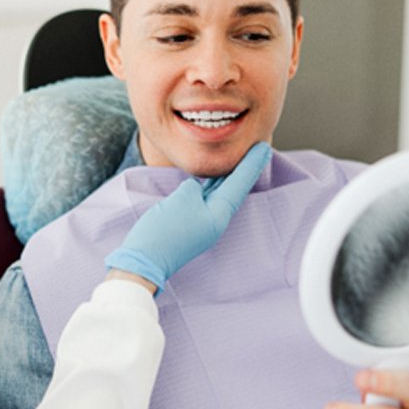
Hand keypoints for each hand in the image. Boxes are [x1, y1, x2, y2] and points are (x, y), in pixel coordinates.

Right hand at [105, 142, 271, 292]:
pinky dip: (211, 184)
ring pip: (219, 193)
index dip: (252, 164)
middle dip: (244, 167)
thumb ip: (194, 187)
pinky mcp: (188, 223)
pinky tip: (211, 177)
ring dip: (228, 175)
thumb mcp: (182, 199)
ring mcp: (202, 223)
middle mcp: (215, 220)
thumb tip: (195, 188)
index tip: (264, 147)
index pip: (240, 184)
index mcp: (219, 215)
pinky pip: (205, 198)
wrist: (144, 261)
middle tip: (257, 148)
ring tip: (237, 157)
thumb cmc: (164, 230)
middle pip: (233, 188)